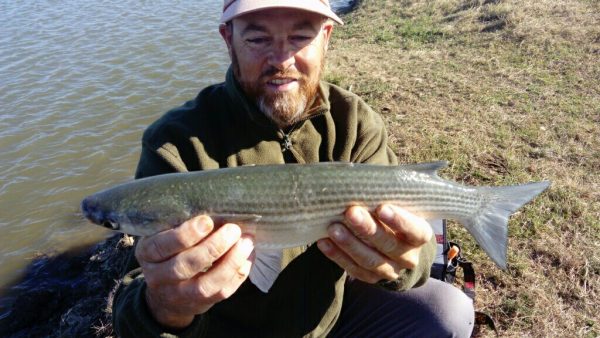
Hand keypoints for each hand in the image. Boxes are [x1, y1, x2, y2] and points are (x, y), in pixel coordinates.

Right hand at [135, 215, 254, 328]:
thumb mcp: (164, 236)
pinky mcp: (200, 304)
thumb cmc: (169, 252)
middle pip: (184, 266)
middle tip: (233, 230)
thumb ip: (180, 224)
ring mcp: (179, 295)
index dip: (185, 235)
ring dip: (230, 262)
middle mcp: (159, 277)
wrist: (165, 295)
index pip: (161, 246)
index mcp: (147, 254)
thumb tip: (217, 209)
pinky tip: (248, 255)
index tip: (207, 221)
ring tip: (246, 242)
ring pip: (205, 285)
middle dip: (212, 247)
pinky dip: (238, 273)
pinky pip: (221, 292)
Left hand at [317, 205, 431, 283]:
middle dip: (367, 229)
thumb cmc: (393, 217)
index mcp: (419, 236)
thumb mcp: (398, 207)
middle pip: (388, 245)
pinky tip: (324, 242)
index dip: (399, 220)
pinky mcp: (371, 278)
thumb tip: (359, 186)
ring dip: (349, 243)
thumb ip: (385, 201)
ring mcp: (390, 270)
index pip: (415, 230)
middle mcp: (408, 257)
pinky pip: (353, 269)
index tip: (382, 207)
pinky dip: (337, 256)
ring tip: (333, 228)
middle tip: (350, 212)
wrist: (394, 245)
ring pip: (369, 260)